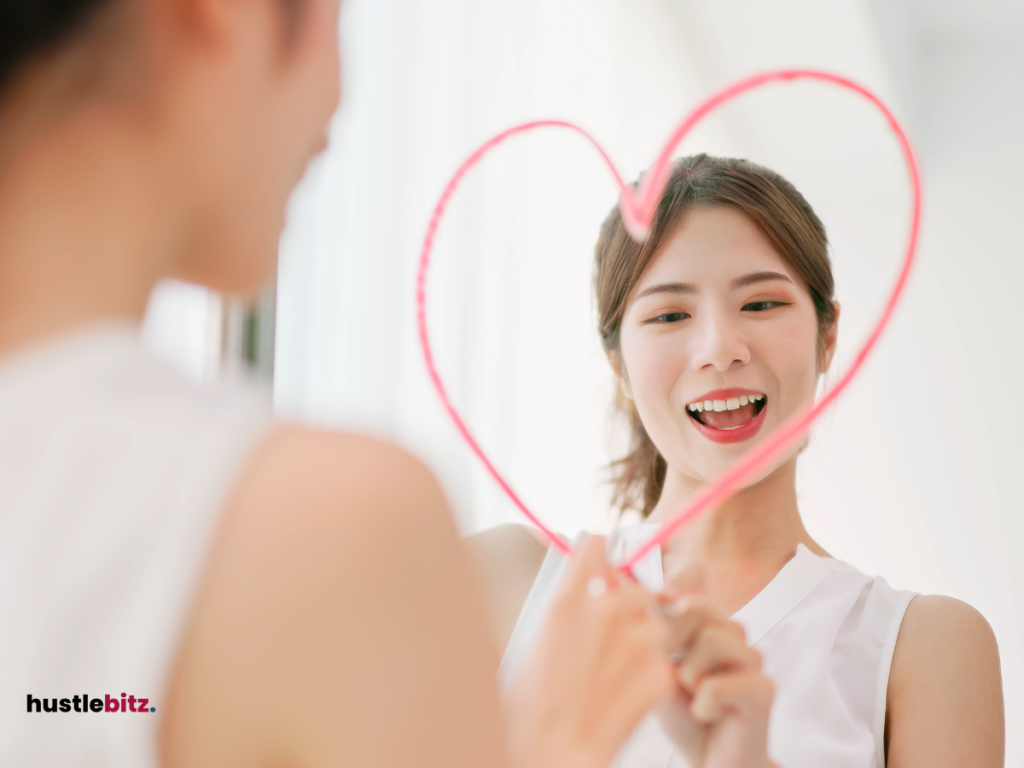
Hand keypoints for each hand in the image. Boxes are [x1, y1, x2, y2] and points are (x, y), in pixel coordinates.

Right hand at [503, 536, 678, 767]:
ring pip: (659, 619)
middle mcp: (604, 612)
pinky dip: (659, 672)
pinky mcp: (659, 671)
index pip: (595, 547)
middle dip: (633, 604)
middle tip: (623, 631)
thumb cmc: (532, 710)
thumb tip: (581, 596)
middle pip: (636, 586)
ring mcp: (637, 641)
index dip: (601, 555)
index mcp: (566, 601)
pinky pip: (668, 659)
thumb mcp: (533, 645)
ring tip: (630, 667)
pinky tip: (636, 692)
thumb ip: (565, 611)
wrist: (554, 752)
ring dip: (652, 635)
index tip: (605, 563)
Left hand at [655, 595, 775, 767]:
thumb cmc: (684, 715)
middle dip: (671, 640)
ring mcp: (754, 660)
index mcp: (709, 625)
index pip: (689, 590)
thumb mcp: (657, 671)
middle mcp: (735, 635)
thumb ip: (651, 637)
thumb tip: (637, 593)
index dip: (669, 594)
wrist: (713, 762)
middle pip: (697, 608)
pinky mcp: (764, 691)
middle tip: (671, 674)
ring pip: (711, 641)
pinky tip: (709, 715)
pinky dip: (701, 707)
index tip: (656, 604)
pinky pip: (715, 686)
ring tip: (694, 696)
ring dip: (688, 677)